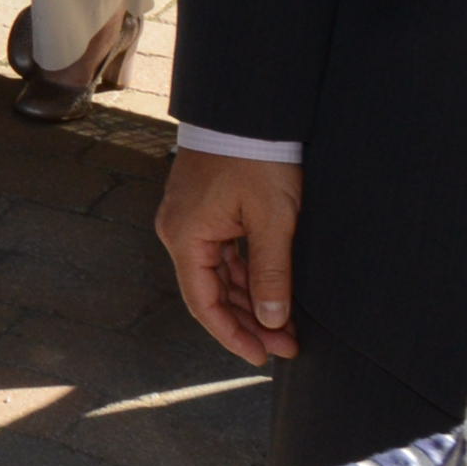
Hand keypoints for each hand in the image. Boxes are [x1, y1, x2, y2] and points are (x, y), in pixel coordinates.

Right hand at [158, 150, 304, 364]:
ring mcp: (190, 220)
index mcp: (186, 237)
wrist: (247, 108)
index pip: (204, 304)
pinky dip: (245, 277)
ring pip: (218, 276)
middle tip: (287, 346)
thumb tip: (272, 322)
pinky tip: (270, 292)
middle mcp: (179, 232)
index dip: (233, 336)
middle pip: (210, 292)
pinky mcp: (205, 209)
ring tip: (285, 326)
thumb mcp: (272, 220)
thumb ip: (271, 274)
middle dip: (249, 323)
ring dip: (249, 302)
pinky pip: (222, 255)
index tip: (263, 357)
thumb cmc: (257, 159)